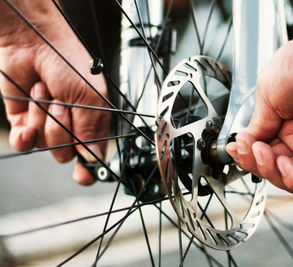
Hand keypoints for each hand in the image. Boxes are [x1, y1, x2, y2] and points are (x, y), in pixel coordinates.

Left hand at [0, 1, 109, 184]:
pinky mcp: (25, 119)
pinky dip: (24, 135)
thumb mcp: (90, 98)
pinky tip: (26, 123)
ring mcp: (47, 123)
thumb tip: (93, 158)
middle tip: (61, 105)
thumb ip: (92, 131)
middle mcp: (72, 125)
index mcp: (93, 120)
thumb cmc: (69, 63)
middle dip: (62, 131)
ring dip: (43, 120)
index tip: (83, 177)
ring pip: (45, 146)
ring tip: (44, 94)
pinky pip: (25, 142)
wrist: (33, 43)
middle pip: (66, 153)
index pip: (93, 154)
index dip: (89, 169)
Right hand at [226, 0, 292, 196]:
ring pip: (291, 178)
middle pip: (274, 165)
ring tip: (261, 151)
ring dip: (270, 171)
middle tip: (245, 149)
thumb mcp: (267, 96)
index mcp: (289, 120)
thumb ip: (258, 125)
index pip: (265, 148)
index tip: (235, 147)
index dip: (248, 152)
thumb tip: (247, 142)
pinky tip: (282, 163)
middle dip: (254, 162)